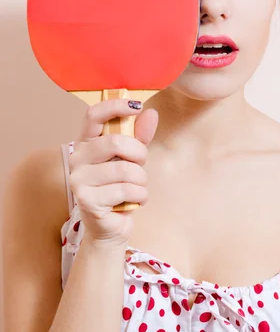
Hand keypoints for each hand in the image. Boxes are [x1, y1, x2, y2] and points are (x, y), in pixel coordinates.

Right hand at [68, 99, 157, 248]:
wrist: (111, 225)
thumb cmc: (120, 186)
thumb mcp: (132, 157)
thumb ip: (140, 135)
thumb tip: (151, 113)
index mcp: (86, 142)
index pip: (93, 115)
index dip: (115, 106)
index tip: (136, 105)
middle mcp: (77, 158)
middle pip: (115, 141)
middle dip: (139, 153)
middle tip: (142, 164)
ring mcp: (79, 180)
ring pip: (125, 169)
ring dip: (141, 180)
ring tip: (138, 187)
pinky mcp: (86, 200)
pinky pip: (126, 190)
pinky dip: (140, 195)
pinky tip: (135, 200)